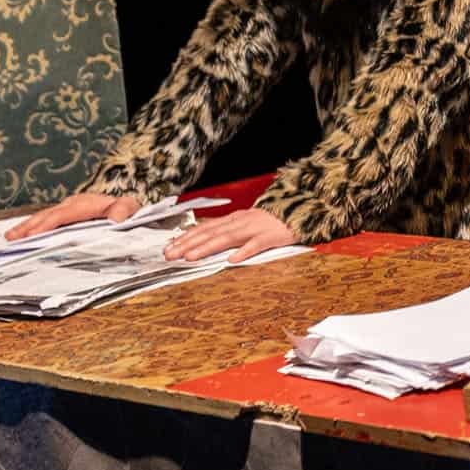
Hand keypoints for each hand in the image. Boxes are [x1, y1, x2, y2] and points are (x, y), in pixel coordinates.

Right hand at [5, 191, 141, 241]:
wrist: (128, 207)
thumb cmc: (128, 210)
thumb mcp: (130, 208)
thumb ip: (123, 210)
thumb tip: (117, 218)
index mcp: (87, 203)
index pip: (63, 214)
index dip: (47, 224)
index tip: (33, 235)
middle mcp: (74, 203)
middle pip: (48, 215)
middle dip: (29, 227)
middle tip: (13, 239)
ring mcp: (68, 208)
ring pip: (44, 217)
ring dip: (26, 227)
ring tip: (11, 238)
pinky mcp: (65, 215)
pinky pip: (46, 221)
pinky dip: (32, 228)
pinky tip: (21, 236)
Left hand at [162, 207, 295, 263]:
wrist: (302, 210)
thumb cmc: (273, 220)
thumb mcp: (247, 222)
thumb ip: (229, 229)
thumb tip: (205, 238)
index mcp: (234, 219)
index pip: (205, 228)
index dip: (185, 238)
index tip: (168, 247)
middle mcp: (240, 222)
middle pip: (210, 233)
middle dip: (188, 244)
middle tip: (169, 255)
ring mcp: (255, 228)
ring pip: (227, 238)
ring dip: (207, 247)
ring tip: (190, 257)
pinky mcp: (271, 236)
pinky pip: (256, 245)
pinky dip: (244, 252)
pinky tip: (233, 260)